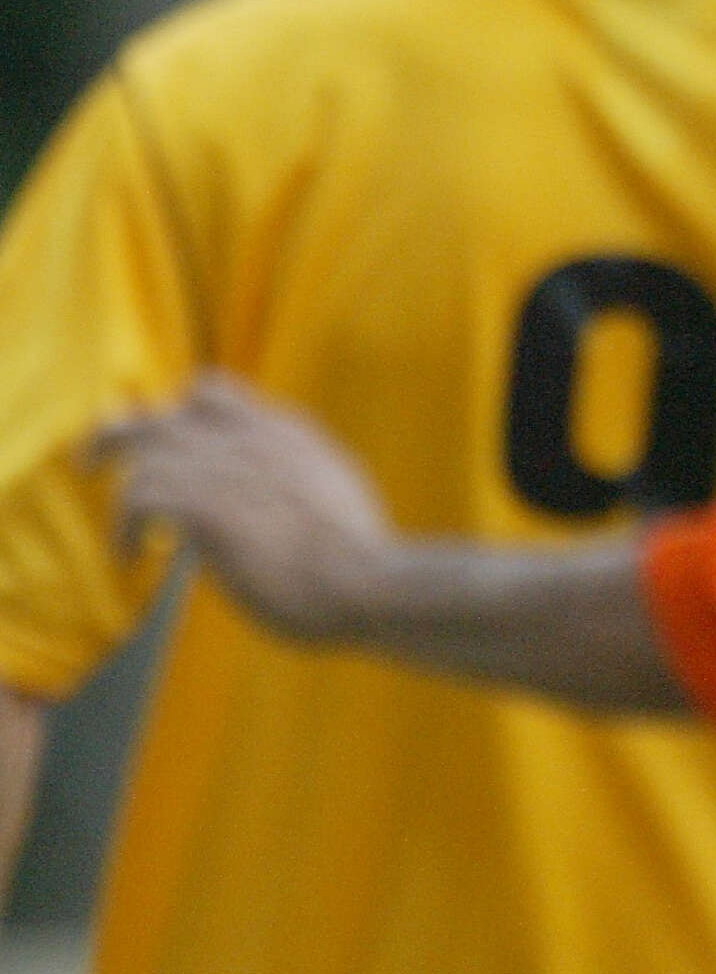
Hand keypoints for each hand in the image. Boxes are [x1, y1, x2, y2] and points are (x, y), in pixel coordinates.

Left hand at [93, 375, 393, 642]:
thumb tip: (283, 493)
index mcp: (284, 429)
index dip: (175, 417)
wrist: (366, 579)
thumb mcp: (332, 490)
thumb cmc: (360, 554)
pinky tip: (132, 557)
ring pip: (144, 450)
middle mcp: (251, 435)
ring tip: (120, 533)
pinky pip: (139, 495)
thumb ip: (298, 477)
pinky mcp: (206, 504)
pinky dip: (125, 526)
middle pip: (164, 410)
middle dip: (122, 432)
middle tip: (91, 458)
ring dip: (122, 493)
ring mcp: (228, 464)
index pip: (211, 395)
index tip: (160, 446)